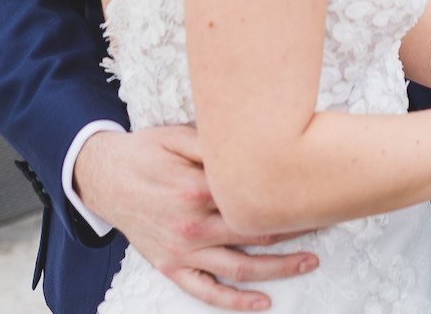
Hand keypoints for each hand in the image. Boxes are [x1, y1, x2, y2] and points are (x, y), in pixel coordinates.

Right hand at [74, 125, 316, 310]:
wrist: (103, 176)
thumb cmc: (146, 150)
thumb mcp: (177, 134)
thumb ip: (213, 143)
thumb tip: (253, 145)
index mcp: (196, 188)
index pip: (255, 195)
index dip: (287, 194)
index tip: (314, 191)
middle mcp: (192, 224)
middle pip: (255, 232)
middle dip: (295, 230)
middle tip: (326, 224)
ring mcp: (182, 251)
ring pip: (239, 268)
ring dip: (278, 268)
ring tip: (310, 262)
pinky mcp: (171, 266)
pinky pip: (205, 291)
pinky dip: (235, 302)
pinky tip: (263, 302)